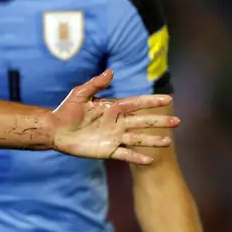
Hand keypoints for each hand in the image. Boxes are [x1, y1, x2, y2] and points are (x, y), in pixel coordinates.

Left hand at [51, 69, 178, 164]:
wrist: (54, 130)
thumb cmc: (65, 110)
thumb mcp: (79, 94)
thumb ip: (95, 84)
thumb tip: (110, 71)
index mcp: (112, 108)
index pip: (136, 103)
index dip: (151, 101)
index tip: (168, 99)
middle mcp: (117, 122)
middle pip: (142, 122)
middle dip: (159, 121)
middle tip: (177, 121)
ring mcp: (113, 137)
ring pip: (138, 139)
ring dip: (152, 141)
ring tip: (168, 141)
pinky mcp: (107, 150)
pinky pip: (125, 154)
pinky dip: (137, 157)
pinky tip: (150, 159)